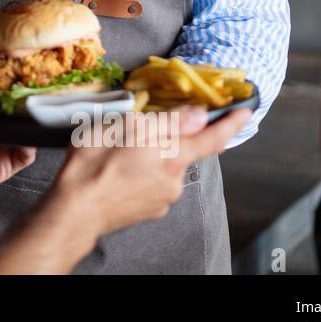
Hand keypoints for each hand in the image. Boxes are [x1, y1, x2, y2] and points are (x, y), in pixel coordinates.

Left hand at [0, 77, 35, 195]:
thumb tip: (3, 69)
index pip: (19, 98)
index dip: (27, 92)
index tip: (35, 83)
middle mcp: (3, 125)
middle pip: (29, 116)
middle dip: (35, 109)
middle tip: (40, 100)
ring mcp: (7, 144)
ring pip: (32, 135)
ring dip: (35, 127)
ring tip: (33, 118)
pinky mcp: (9, 163)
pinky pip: (28, 154)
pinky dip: (30, 146)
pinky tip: (24, 137)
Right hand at [49, 105, 250, 238]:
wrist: (75, 211)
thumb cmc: (96, 163)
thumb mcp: (128, 128)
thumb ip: (167, 122)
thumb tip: (198, 115)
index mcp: (173, 156)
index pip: (212, 138)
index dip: (230, 123)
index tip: (245, 110)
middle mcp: (175, 181)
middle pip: (183, 153)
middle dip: (171, 139)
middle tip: (142, 129)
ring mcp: (162, 200)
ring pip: (165, 169)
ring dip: (153, 157)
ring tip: (119, 152)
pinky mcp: (148, 211)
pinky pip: (153, 185)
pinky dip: (143, 174)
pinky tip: (119, 171)